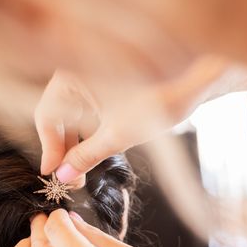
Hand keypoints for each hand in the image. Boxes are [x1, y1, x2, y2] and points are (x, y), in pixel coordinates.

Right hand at [35, 59, 246, 183]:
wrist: (200, 76)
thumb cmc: (160, 97)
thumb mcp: (119, 134)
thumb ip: (87, 155)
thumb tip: (64, 176)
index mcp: (71, 74)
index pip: (46, 116)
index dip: (50, 150)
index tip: (55, 176)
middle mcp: (76, 68)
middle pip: (57, 113)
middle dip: (64, 147)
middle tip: (73, 179)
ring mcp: (92, 71)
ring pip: (72, 111)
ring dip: (76, 139)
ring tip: (85, 169)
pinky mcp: (107, 77)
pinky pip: (87, 104)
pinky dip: (89, 126)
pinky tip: (96, 147)